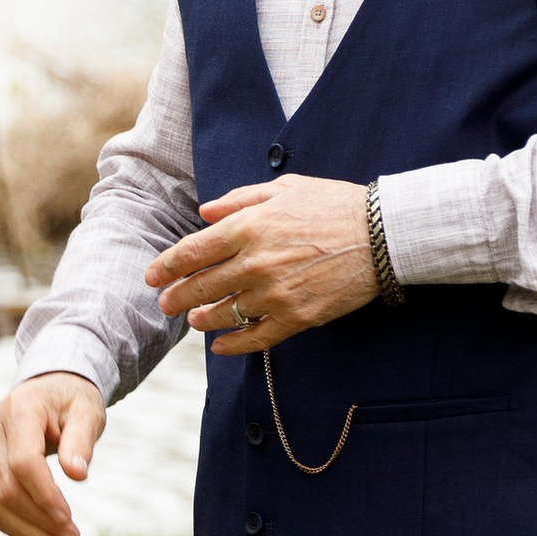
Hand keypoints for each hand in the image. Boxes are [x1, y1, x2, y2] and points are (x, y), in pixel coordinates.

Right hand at [0, 374, 105, 535]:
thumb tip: (77, 475)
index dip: (45, 496)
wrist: (44, 390)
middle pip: (5, 487)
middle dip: (38, 521)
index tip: (70, 522)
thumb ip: (82, 440)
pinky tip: (36, 535)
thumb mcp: (87, 412)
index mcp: (18, 408)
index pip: (23, 462)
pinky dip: (9, 524)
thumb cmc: (70, 402)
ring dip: (23, 531)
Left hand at [147, 174, 377, 352]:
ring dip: (202, 320)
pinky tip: (221, 346)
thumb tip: (205, 212)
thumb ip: (239, 199)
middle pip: (200, 287)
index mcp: (247, 227)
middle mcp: (255, 263)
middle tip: (165, 303)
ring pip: (223, 315)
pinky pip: (255, 339)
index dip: (165, 267)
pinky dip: (233, 345)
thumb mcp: (284, 189)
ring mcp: (275, 294)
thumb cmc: (333, 206)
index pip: (191, 252)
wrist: (383, 234)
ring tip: (196, 320)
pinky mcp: (296, 317)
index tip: (152, 276)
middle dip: (176, 297)